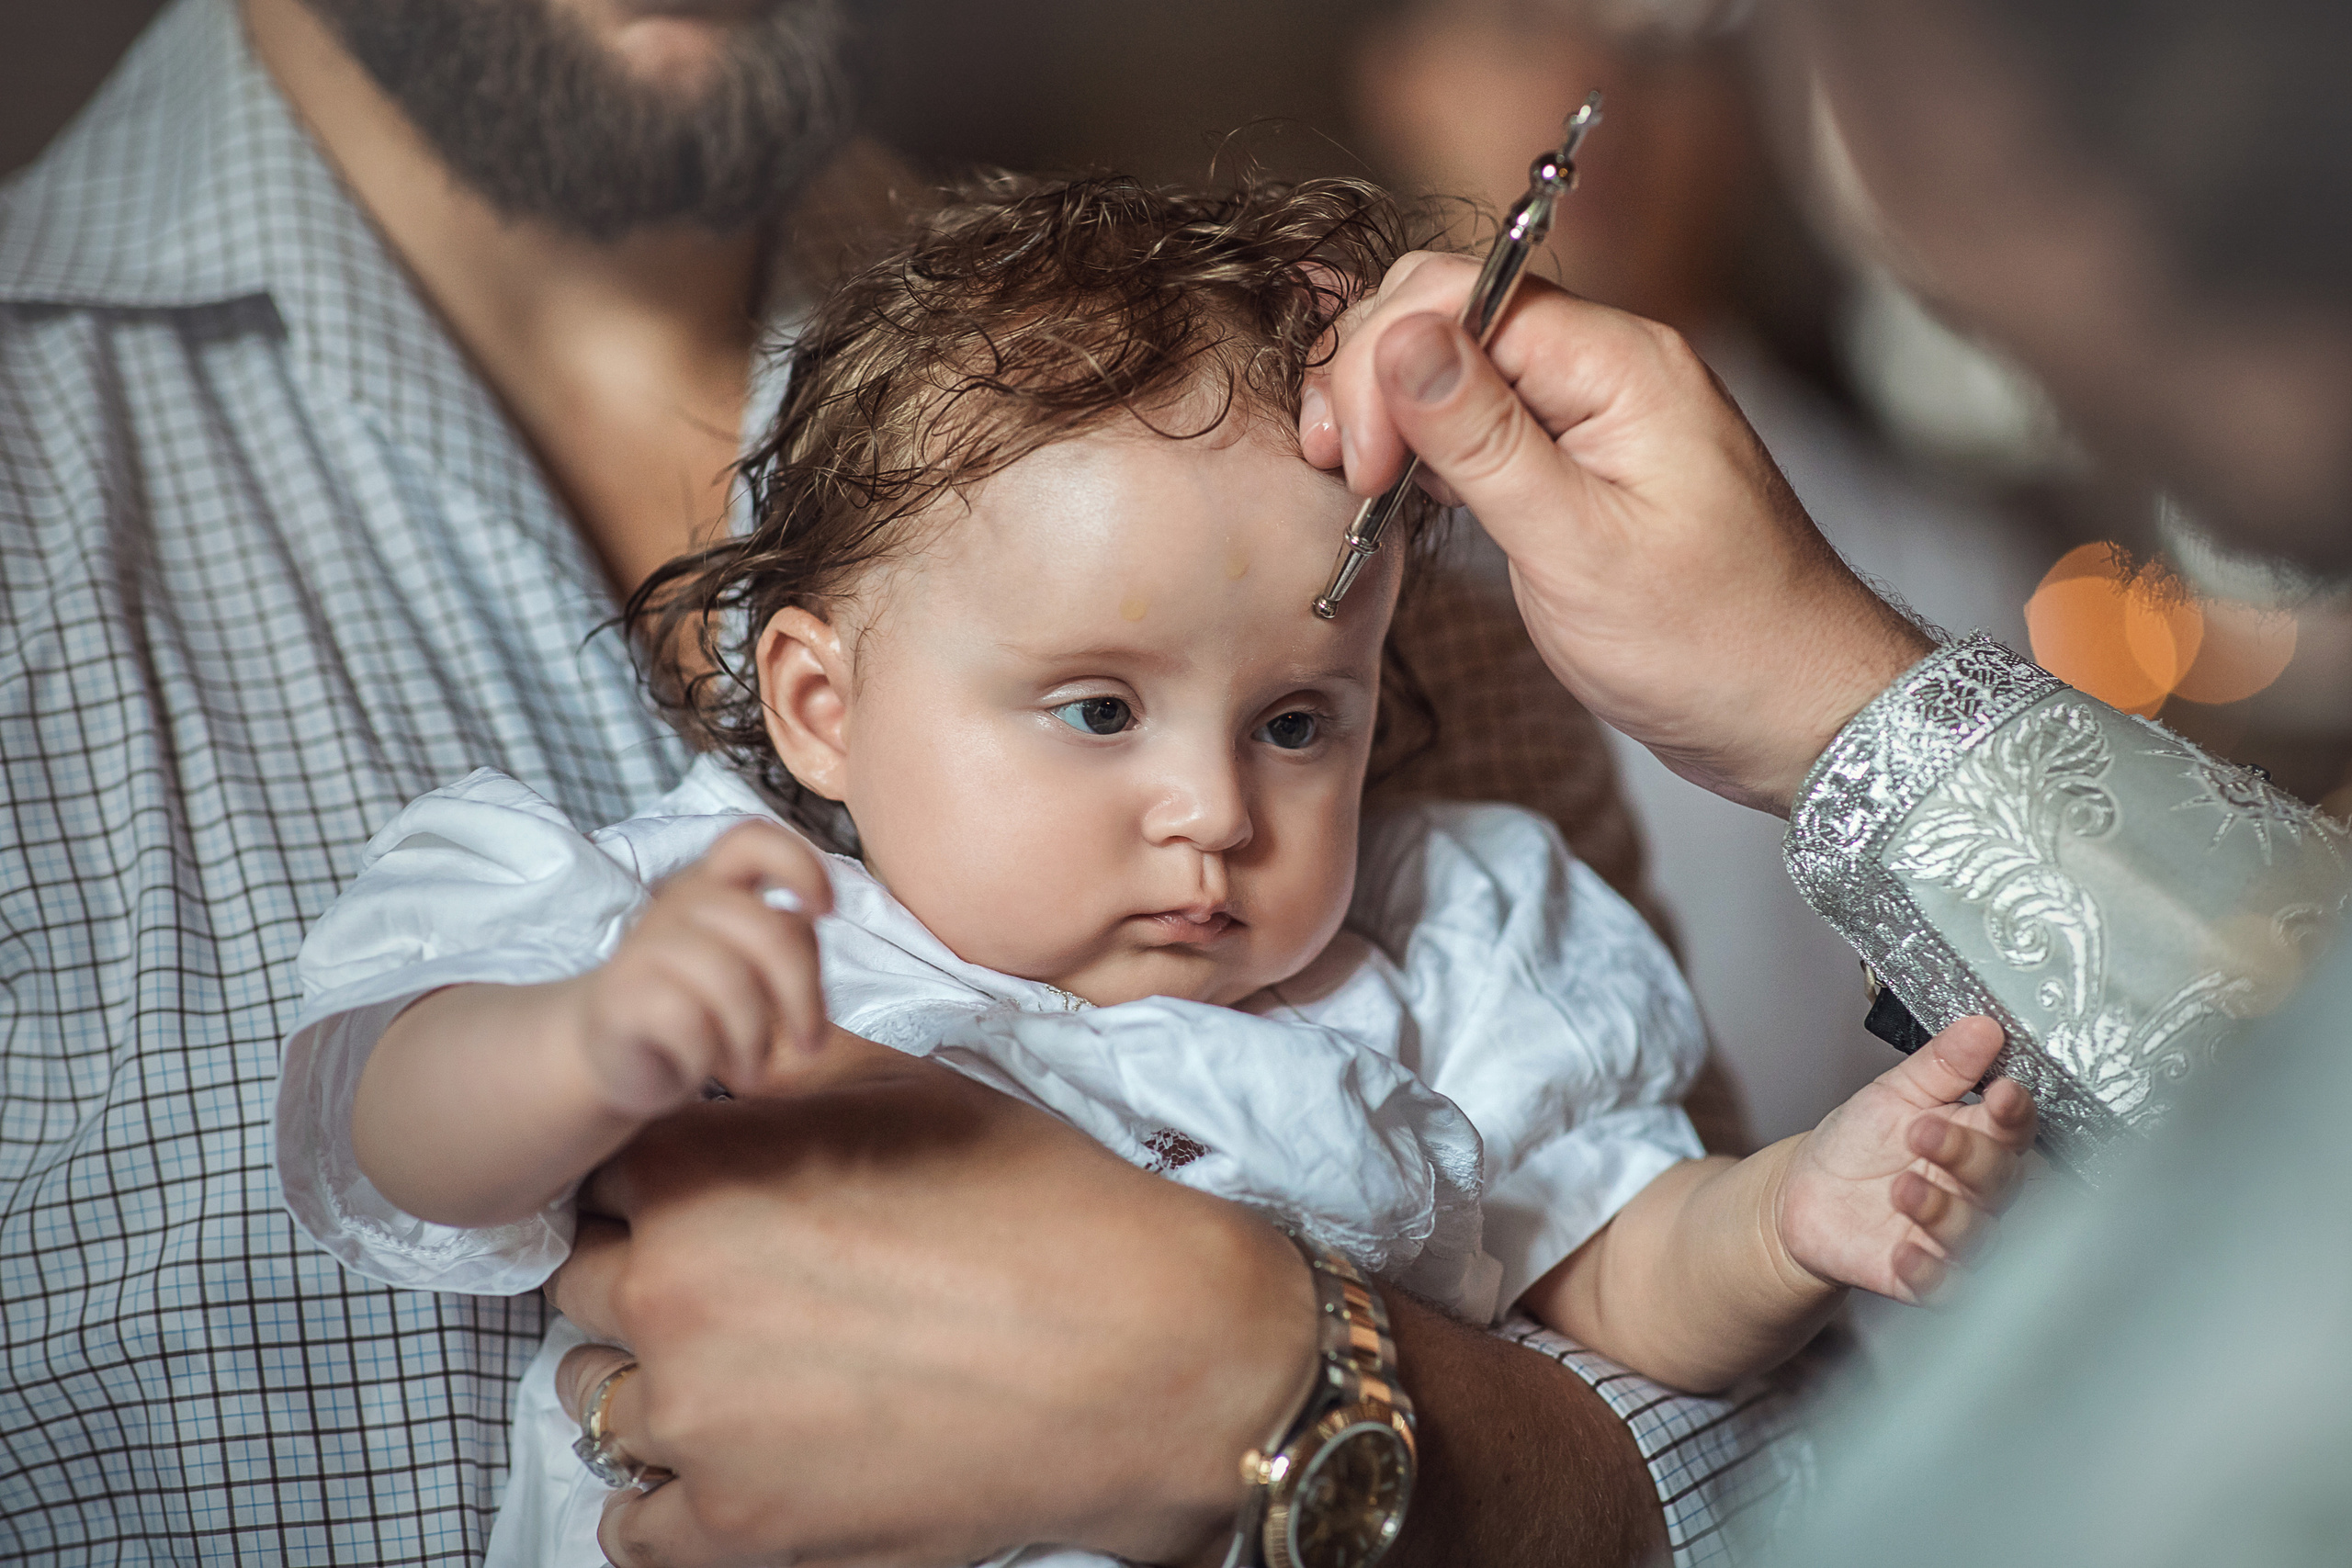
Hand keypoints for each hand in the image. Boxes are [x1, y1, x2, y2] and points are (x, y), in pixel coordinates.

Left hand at [546, 1045, 1317, 1567]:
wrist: (1136, 1351)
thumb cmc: (1035, 1208)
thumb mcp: (904, 1090)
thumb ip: (784, 1067)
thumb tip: (731, 1049)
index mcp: (699, 1175)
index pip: (606, 1174)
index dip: (662, 1184)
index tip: (709, 1202)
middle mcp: (670, 1293)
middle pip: (586, 1284)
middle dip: (645, 1278)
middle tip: (737, 1288)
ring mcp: (697, 1422)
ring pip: (598, 1399)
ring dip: (652, 1383)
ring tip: (744, 1377)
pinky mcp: (741, 1528)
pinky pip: (633, 1528)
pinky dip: (664, 1502)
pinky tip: (727, 1467)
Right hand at [568, 822, 834, 1115]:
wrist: (608, 1053)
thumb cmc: (696, 1006)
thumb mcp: (749, 968)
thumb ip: (785, 941)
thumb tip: (814, 923)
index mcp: (715, 885)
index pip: (752, 839)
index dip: (800, 865)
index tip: (826, 910)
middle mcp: (679, 905)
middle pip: (769, 931)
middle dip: (804, 997)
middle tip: (810, 1043)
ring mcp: (645, 947)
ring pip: (731, 981)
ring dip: (755, 1039)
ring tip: (752, 1069)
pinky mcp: (619, 995)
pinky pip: (689, 1022)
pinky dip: (709, 1057)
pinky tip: (702, 1069)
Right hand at [1301, 253, 1932, 812]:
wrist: (1800, 709)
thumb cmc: (1711, 646)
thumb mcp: (1579, 551)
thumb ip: (1484, 440)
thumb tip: (1401, 339)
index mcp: (1622, 363)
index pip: (1459, 296)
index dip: (1385, 365)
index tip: (1359, 465)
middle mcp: (1611, 364)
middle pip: (1450, 308)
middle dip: (1373, 371)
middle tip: (1345, 472)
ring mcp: (1598, 408)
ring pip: (1459, 359)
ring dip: (1391, 404)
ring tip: (1358, 481)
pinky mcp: (1584, 456)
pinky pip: (1486, 411)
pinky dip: (1428, 438)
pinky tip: (1400, 486)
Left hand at [1775, 1017, 2036, 1302]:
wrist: (1806, 1193)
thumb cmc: (1861, 1141)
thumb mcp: (1894, 1093)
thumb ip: (1941, 1065)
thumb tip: (1983, 1025)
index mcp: (1978, 1139)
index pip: (2015, 1128)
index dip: (2014, 1113)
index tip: (2003, 1093)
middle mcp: (1977, 1192)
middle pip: (2003, 1181)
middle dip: (1969, 1157)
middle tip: (1923, 1132)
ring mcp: (1954, 1237)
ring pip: (1979, 1235)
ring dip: (1946, 1212)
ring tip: (1903, 1188)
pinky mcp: (1926, 1278)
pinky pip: (1945, 1287)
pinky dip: (1930, 1274)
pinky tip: (1903, 1254)